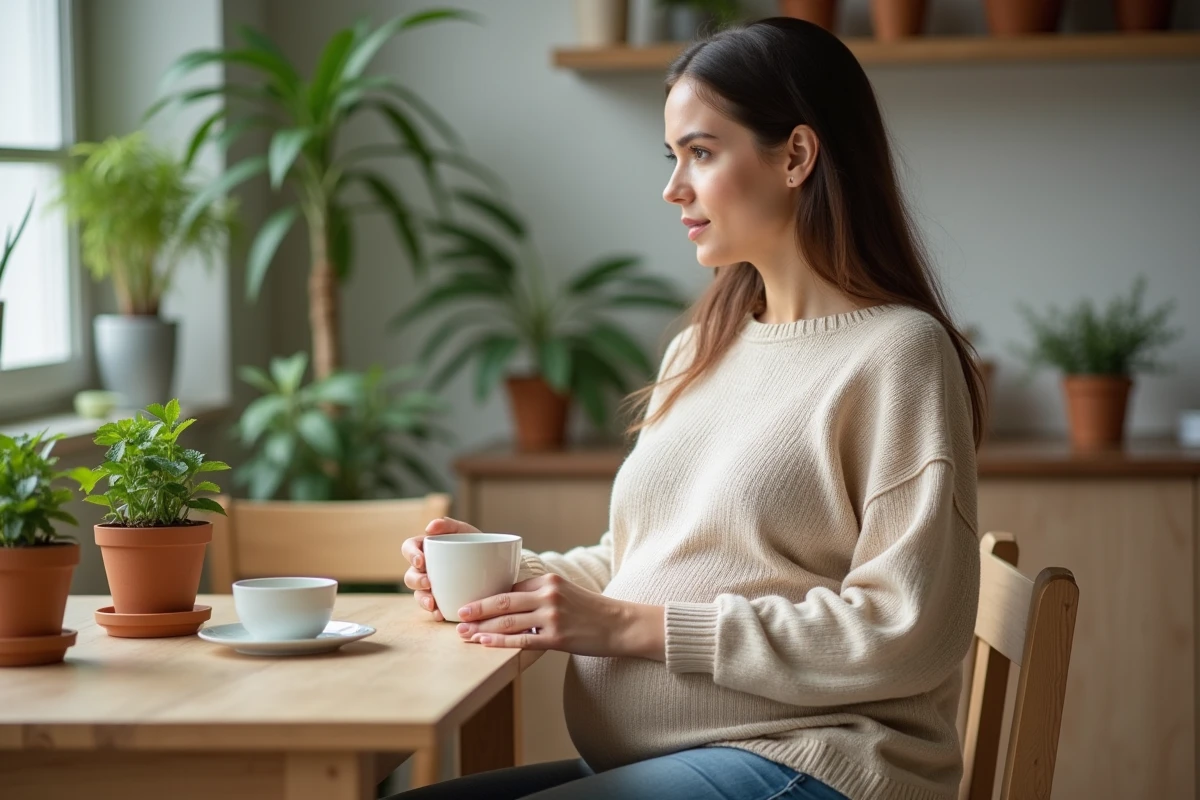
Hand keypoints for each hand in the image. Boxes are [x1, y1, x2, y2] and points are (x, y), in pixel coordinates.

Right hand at [402, 516, 480, 620]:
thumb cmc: (476, 542)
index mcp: (426, 548)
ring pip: (418, 594)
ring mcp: (432, 586)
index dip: (410, 555)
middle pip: (410, 575)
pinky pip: (434, 609)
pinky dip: (436, 613)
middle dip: (416, 580)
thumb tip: (429, 527)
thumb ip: (449, 525)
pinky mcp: (442, 600)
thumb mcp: (465, 531)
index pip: (408, 548)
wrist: (497, 563)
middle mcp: (425, 568)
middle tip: (429, 583)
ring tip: (432, 604)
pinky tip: (441, 615)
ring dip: (422, 599)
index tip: (421, 561)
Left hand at [455, 573, 665, 660]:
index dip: (486, 595)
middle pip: (503, 601)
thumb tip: (509, 605)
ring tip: (463, 632)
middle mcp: (549, 594)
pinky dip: (499, 641)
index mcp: (549, 580)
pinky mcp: (557, 637)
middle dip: (476, 608)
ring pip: (508, 621)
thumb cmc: (591, 612)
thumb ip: (539, 597)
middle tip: (457, 614)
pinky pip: (521, 640)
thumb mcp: (565, 594)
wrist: (622, 625)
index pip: (510, 587)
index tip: (468, 601)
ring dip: (481, 627)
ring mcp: (552, 616)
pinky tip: (484, 642)